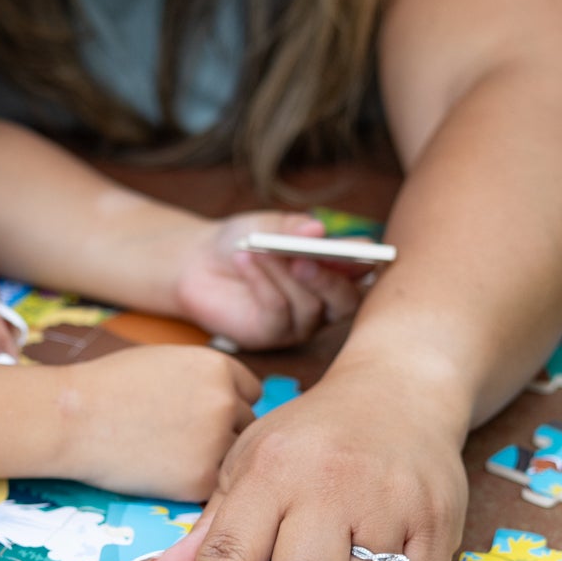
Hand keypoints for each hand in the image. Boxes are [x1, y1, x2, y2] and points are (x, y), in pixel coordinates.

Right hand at [53, 347, 263, 500]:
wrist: (75, 419)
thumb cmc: (111, 385)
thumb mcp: (168, 360)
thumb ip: (207, 376)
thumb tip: (234, 395)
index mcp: (219, 367)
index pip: (252, 391)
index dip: (229, 402)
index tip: (204, 412)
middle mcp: (226, 402)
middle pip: (247, 424)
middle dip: (225, 431)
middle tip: (185, 436)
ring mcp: (216, 442)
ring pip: (233, 457)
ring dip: (214, 458)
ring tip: (172, 452)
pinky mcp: (200, 480)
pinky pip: (214, 484)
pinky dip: (194, 481)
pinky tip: (164, 469)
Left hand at [147, 360, 470, 560]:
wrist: (398, 392)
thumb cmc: (312, 438)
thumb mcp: (249, 463)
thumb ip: (211, 529)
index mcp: (273, 470)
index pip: (229, 554)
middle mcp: (332, 484)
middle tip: (309, 547)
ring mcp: (391, 503)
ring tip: (351, 543)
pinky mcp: (437, 522)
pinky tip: (386, 548)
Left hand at [173, 212, 365, 348]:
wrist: (197, 262)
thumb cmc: (242, 240)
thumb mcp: (267, 225)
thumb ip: (292, 228)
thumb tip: (317, 230)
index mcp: (334, 270)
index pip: (363, 270)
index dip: (364, 261)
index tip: (357, 248)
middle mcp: (324, 301)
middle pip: (347, 302)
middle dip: (329, 280)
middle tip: (305, 259)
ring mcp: (300, 322)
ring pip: (309, 306)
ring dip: (283, 275)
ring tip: (260, 249)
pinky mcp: (271, 335)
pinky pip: (276, 312)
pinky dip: (262, 283)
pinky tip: (244, 259)